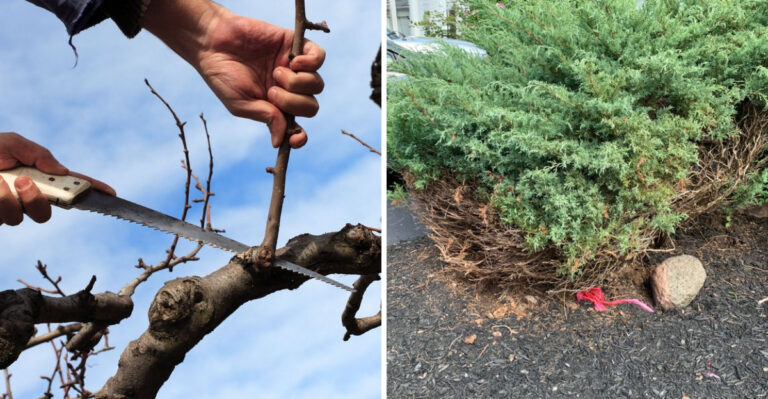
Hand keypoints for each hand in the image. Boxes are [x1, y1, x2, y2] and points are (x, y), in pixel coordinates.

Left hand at [0, 132, 114, 225]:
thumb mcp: (10, 142)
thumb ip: (38, 154)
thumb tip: (61, 170)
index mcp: (36, 177)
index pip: (69, 185)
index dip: (91, 189)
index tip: (111, 193)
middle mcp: (23, 196)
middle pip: (47, 210)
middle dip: (38, 199)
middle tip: (23, 181)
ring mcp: (7, 208)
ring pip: (21, 217)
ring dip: (9, 199)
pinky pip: (3, 217)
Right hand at [143, 0, 325, 148]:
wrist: (212, 41)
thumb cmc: (222, 75)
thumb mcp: (241, 104)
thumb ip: (266, 118)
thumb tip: (282, 142)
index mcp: (276, 107)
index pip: (298, 127)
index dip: (301, 136)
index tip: (296, 138)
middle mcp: (288, 89)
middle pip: (311, 106)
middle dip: (293, 103)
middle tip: (271, 91)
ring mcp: (294, 68)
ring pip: (317, 84)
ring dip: (297, 84)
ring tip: (275, 73)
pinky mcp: (295, 45)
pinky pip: (319, 57)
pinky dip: (311, 63)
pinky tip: (293, 63)